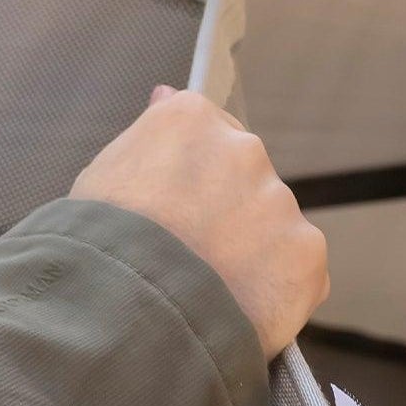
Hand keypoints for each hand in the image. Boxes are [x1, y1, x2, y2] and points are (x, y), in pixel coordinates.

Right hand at [71, 85, 328, 359]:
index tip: (170, 202)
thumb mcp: (102, 173)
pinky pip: (295, 269)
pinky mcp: (307, 254)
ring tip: (204, 288)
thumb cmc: (98, 241)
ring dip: (248, 249)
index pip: (202, 129)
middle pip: (241, 175)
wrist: (123, 310)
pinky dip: (272, 288)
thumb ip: (146, 136)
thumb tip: (166, 95)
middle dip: (221, 208)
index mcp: (189, 120)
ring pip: (269, 224)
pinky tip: (233, 308)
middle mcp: (243, 150)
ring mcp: (280, 202)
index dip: (185, 171)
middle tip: (184, 250)